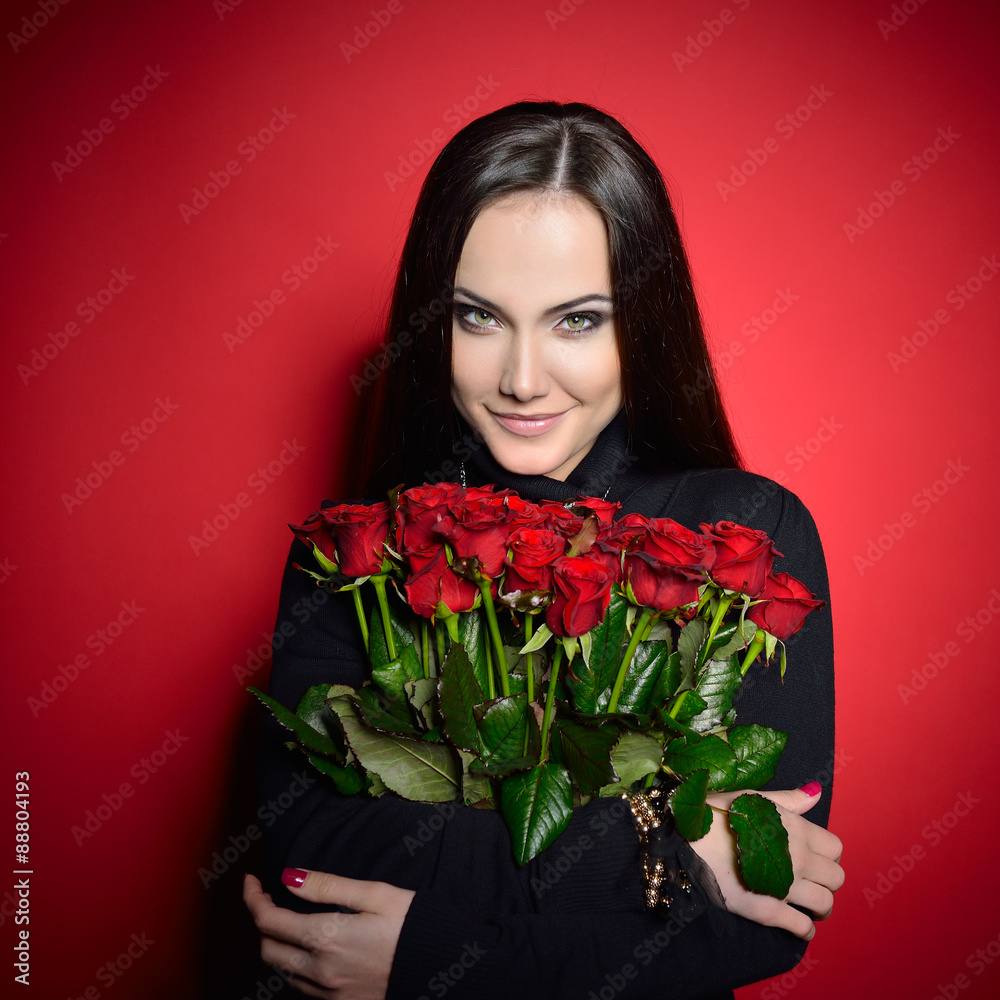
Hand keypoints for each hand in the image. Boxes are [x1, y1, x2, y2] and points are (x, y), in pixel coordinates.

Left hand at [243, 869, 414, 998]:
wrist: (442, 970)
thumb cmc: (413, 926)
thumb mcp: (374, 894)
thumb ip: (328, 886)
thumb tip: (289, 877)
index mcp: (326, 937)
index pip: (268, 920)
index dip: (253, 898)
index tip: (252, 880)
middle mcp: (320, 971)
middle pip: (268, 949)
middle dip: (262, 921)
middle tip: (269, 898)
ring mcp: (329, 993)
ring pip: (282, 972)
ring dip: (277, 945)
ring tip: (287, 921)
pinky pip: (302, 987)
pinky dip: (294, 966)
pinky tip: (309, 949)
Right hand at [687, 784, 843, 940]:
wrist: (682, 841)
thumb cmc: (714, 814)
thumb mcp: (750, 797)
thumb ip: (787, 800)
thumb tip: (816, 792)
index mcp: (794, 828)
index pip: (835, 847)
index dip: (827, 853)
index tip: (814, 857)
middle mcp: (797, 858)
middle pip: (836, 878)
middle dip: (827, 880)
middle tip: (811, 881)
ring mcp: (784, 886)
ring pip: (825, 904)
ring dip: (821, 907)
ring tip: (808, 905)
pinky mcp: (766, 911)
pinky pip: (802, 927)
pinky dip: (805, 929)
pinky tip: (799, 925)